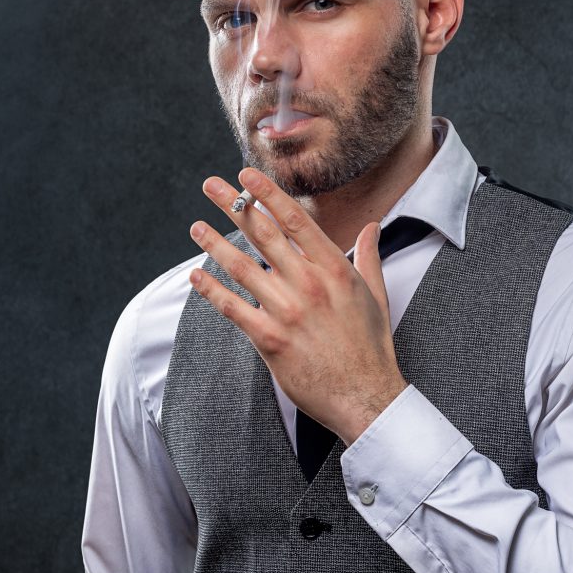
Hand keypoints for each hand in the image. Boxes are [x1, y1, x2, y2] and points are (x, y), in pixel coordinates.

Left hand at [188, 167, 407, 445]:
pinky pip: (233, 308)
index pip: (295, 220)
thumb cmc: (371, 347)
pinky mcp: (270, 340)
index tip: (247, 176)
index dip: (268, 194)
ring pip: (242, 267)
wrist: (366, 397)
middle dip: (233, 205)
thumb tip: (372, 226)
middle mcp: (309, 284)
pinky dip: (212, 290)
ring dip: (214, 243)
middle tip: (210, 185)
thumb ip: (370, 256)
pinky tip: (196, 275)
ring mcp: (287, 311)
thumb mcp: (376, 295)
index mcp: (335, 269)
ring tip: (195, 226)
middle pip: (263, 234)